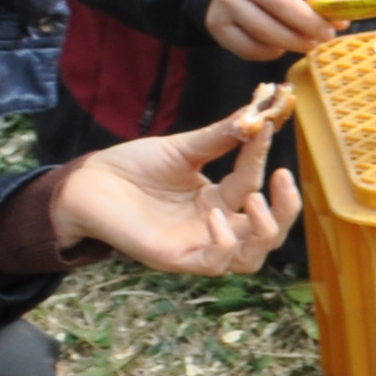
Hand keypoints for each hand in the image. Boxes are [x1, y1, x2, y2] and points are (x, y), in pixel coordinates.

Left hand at [51, 106, 304, 276]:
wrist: (89, 183)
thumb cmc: (133, 167)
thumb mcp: (184, 148)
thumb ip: (222, 136)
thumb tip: (258, 112)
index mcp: (218, 200)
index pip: (253, 183)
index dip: (262, 157)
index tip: (266, 125)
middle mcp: (214, 227)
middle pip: (269, 234)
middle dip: (286, 209)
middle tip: (282, 177)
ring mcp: (197, 245)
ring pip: (251, 259)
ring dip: (264, 231)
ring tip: (253, 199)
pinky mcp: (176, 258)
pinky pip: (215, 263)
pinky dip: (224, 243)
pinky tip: (215, 217)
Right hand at [206, 0, 349, 60]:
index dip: (324, 5)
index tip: (341, 21)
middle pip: (284, 7)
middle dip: (310, 26)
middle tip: (326, 37)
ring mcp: (227, 2)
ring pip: (265, 30)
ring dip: (293, 43)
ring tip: (308, 45)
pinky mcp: (216, 24)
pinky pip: (247, 47)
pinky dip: (267, 53)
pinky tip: (279, 48)